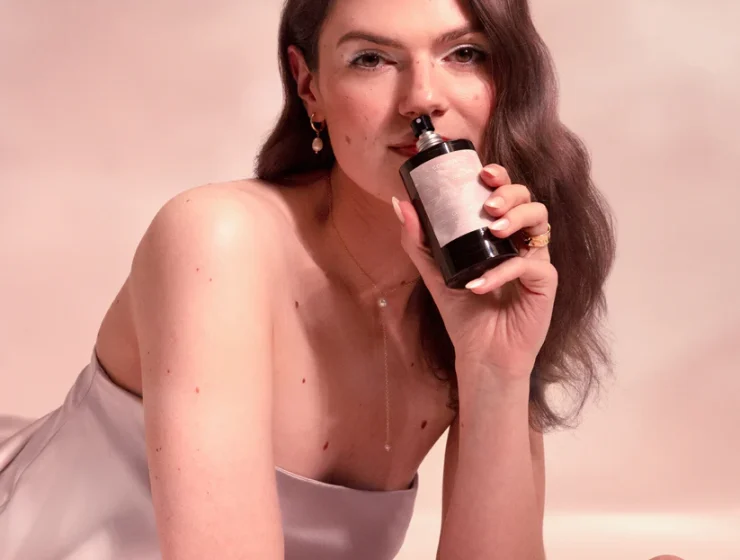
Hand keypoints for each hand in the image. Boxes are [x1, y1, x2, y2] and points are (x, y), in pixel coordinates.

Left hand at [394, 164, 557, 381]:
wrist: (480, 353)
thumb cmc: (463, 313)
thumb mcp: (434, 272)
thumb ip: (418, 240)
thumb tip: (400, 203)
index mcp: (499, 233)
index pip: (506, 194)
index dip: (500, 176)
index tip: (483, 171)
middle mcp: (520, 241)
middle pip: (528, 198)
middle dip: (510, 192)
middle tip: (487, 204)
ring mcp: (536, 259)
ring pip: (540, 219)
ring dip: (516, 217)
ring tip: (492, 229)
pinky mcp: (545, 282)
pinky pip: (530, 265)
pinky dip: (503, 272)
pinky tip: (479, 284)